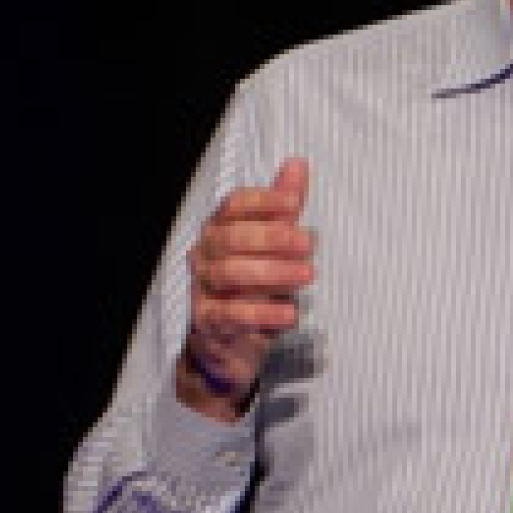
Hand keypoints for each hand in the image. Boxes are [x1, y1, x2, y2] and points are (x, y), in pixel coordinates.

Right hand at [177, 158, 312, 419]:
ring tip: (308, 275)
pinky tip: (291, 314)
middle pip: (232, 237)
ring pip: (230, 274)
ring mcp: (203, 290)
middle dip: (272, 238)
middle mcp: (205, 256)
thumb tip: (298, 164)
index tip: (295, 204)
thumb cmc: (251, 290)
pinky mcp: (208, 324)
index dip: (263, 201)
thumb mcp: (271, 248)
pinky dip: (262, 314)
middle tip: (310, 244)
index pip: (233, 205)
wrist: (226, 349)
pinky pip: (231, 315)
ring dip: (272, 273)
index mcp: (219, 231)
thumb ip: (283, 209)